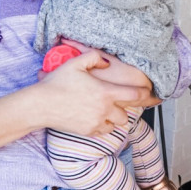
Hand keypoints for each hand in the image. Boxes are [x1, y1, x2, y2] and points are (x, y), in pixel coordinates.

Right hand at [36, 50, 153, 135]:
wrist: (41, 104)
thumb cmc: (57, 82)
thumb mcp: (75, 63)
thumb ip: (94, 58)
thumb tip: (106, 61)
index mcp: (105, 92)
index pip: (135, 96)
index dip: (145, 94)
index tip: (149, 93)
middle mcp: (104, 110)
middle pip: (127, 114)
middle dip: (124, 109)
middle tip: (119, 103)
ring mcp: (97, 122)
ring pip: (116, 124)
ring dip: (114, 118)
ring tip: (106, 111)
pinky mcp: (88, 131)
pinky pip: (103, 131)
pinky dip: (103, 126)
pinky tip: (95, 118)